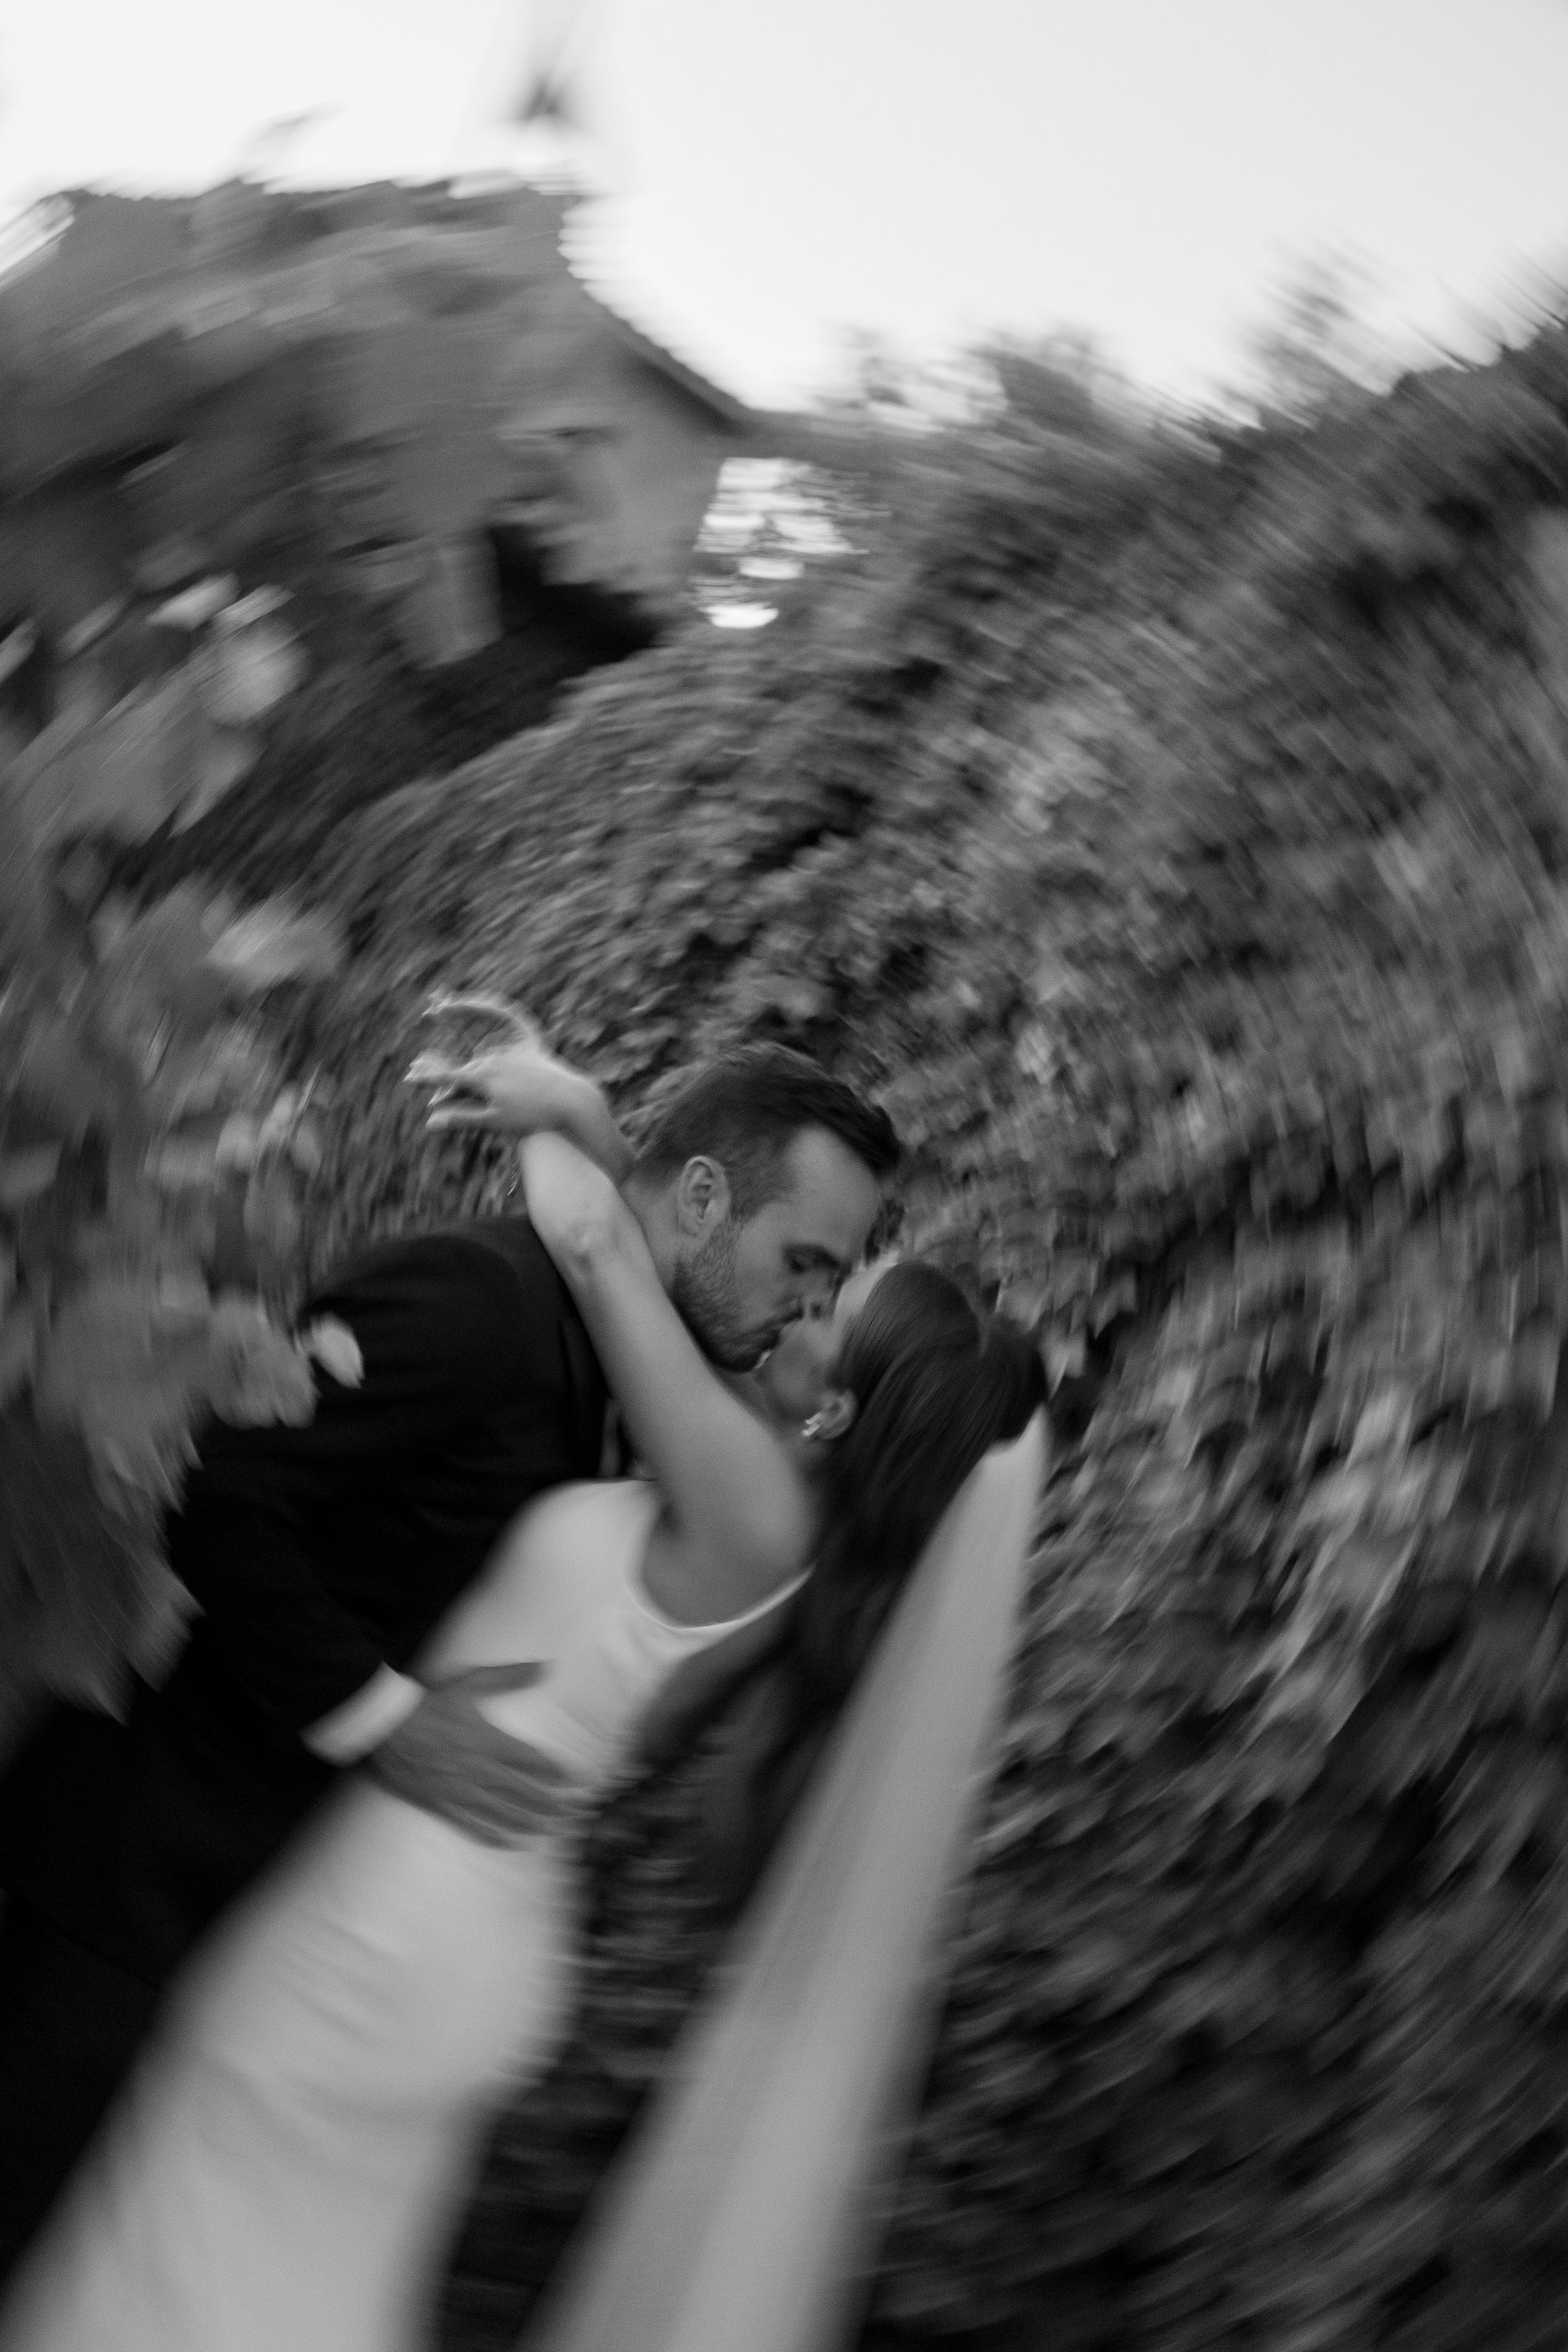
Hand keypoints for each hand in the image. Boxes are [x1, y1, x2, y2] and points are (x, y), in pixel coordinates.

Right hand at [367, 1662, 576, 1845]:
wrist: (386, 1728)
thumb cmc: (429, 1702)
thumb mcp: (470, 1681)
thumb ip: (509, 1676)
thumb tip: (546, 1665)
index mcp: (490, 1740)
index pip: (532, 1760)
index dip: (556, 1771)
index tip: (576, 1781)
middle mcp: (480, 1769)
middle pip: (523, 1791)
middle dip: (551, 1803)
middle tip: (573, 1813)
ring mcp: (461, 1790)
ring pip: (503, 1812)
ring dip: (529, 1822)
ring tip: (551, 1831)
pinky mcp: (442, 1804)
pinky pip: (472, 1824)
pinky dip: (494, 1834)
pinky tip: (511, 1842)